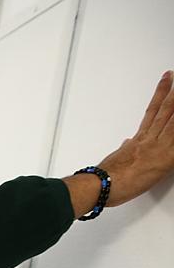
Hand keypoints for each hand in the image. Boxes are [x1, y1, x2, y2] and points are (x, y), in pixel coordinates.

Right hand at [96, 70, 173, 206]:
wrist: (101, 186)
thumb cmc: (105, 178)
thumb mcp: (116, 159)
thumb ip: (126, 148)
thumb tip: (128, 143)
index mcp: (138, 140)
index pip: (152, 110)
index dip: (160, 94)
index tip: (166, 81)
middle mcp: (149, 140)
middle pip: (165, 111)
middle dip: (172, 93)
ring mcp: (158, 148)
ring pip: (173, 122)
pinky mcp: (166, 160)